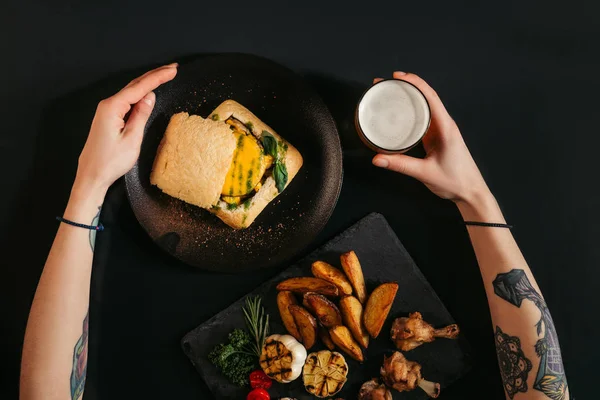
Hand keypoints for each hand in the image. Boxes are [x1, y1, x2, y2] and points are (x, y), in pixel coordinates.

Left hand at [74, 64, 177, 195]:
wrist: (91, 175)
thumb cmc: (110, 162)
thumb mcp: (132, 139)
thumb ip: (141, 115)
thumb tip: (150, 96)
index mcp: (113, 108)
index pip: (140, 88)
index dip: (158, 77)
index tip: (173, 70)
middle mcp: (108, 105)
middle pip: (135, 85)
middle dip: (154, 75)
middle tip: (173, 68)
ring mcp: (106, 111)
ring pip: (131, 92)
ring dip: (148, 84)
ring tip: (164, 75)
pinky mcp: (108, 118)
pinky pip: (127, 101)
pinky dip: (140, 94)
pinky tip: (148, 92)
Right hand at [372, 71, 490, 205]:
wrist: (470, 192)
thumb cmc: (455, 181)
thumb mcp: (425, 173)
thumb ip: (400, 165)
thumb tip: (377, 158)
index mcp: (446, 128)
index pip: (430, 97)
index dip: (414, 83)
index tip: (397, 76)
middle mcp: (444, 125)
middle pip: (426, 96)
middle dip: (407, 86)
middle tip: (386, 82)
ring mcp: (440, 130)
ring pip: (424, 106)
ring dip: (408, 96)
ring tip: (389, 92)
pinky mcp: (436, 137)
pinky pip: (423, 118)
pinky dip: (410, 111)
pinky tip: (398, 111)